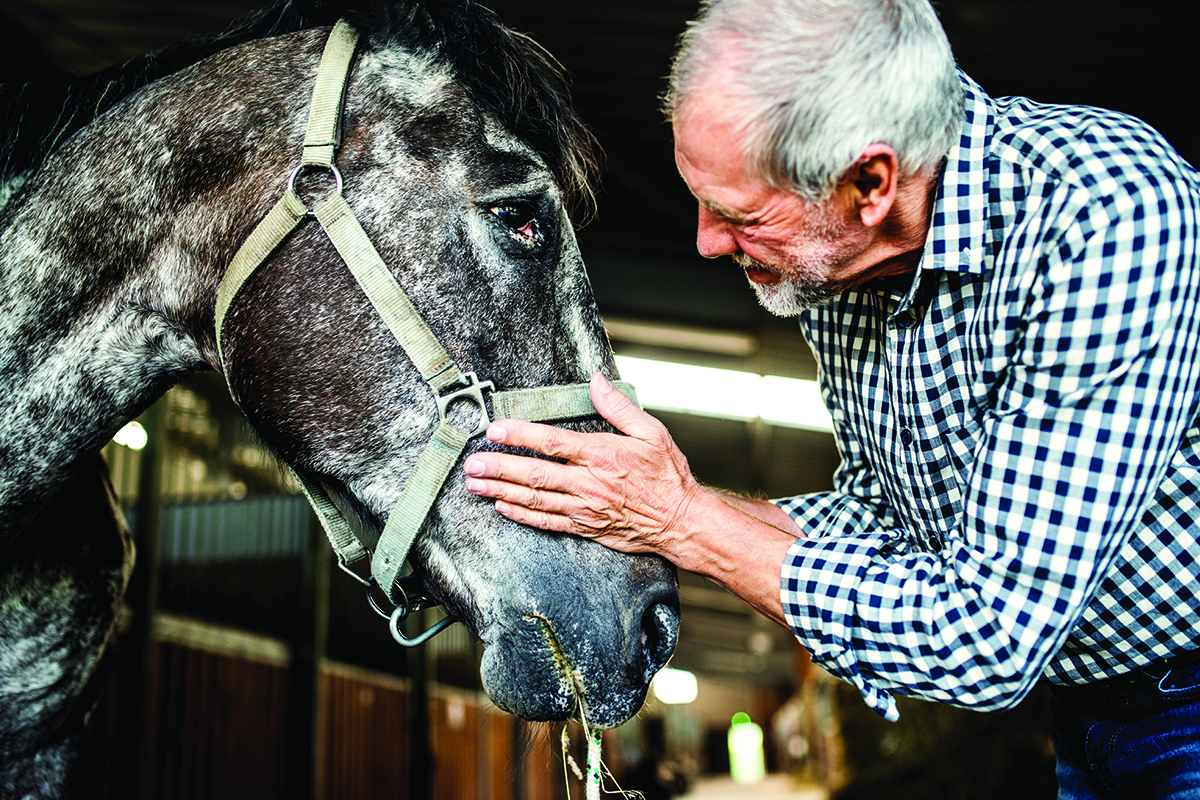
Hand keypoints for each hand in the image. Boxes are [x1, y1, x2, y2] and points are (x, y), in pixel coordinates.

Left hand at [463, 372, 701, 557]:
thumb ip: (619, 407)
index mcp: (602, 455)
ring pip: (534, 498)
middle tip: (472, 463)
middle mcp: (588, 483)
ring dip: (501, 490)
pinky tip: (502, 506)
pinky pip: (546, 521)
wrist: (680, 521)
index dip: (519, 435)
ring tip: (475, 484)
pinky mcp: (584, 527)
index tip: (495, 429)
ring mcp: (584, 508)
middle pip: (534, 474)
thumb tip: (597, 381)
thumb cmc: (667, 476)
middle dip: (498, 467)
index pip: (552, 442)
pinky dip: (522, 514)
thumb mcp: (652, 432)